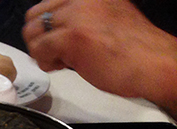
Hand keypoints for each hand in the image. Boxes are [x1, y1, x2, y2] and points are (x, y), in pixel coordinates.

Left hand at [22, 0, 176, 112]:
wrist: (153, 63)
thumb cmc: (133, 48)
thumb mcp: (106, 17)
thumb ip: (81, 16)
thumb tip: (56, 27)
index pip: (48, 4)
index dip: (48, 27)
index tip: (58, 40)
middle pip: (34, 16)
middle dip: (40, 38)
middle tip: (56, 52)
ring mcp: (76, 15)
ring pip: (32, 33)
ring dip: (41, 51)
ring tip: (62, 60)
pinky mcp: (72, 36)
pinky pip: (39, 49)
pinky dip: (46, 63)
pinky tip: (64, 65)